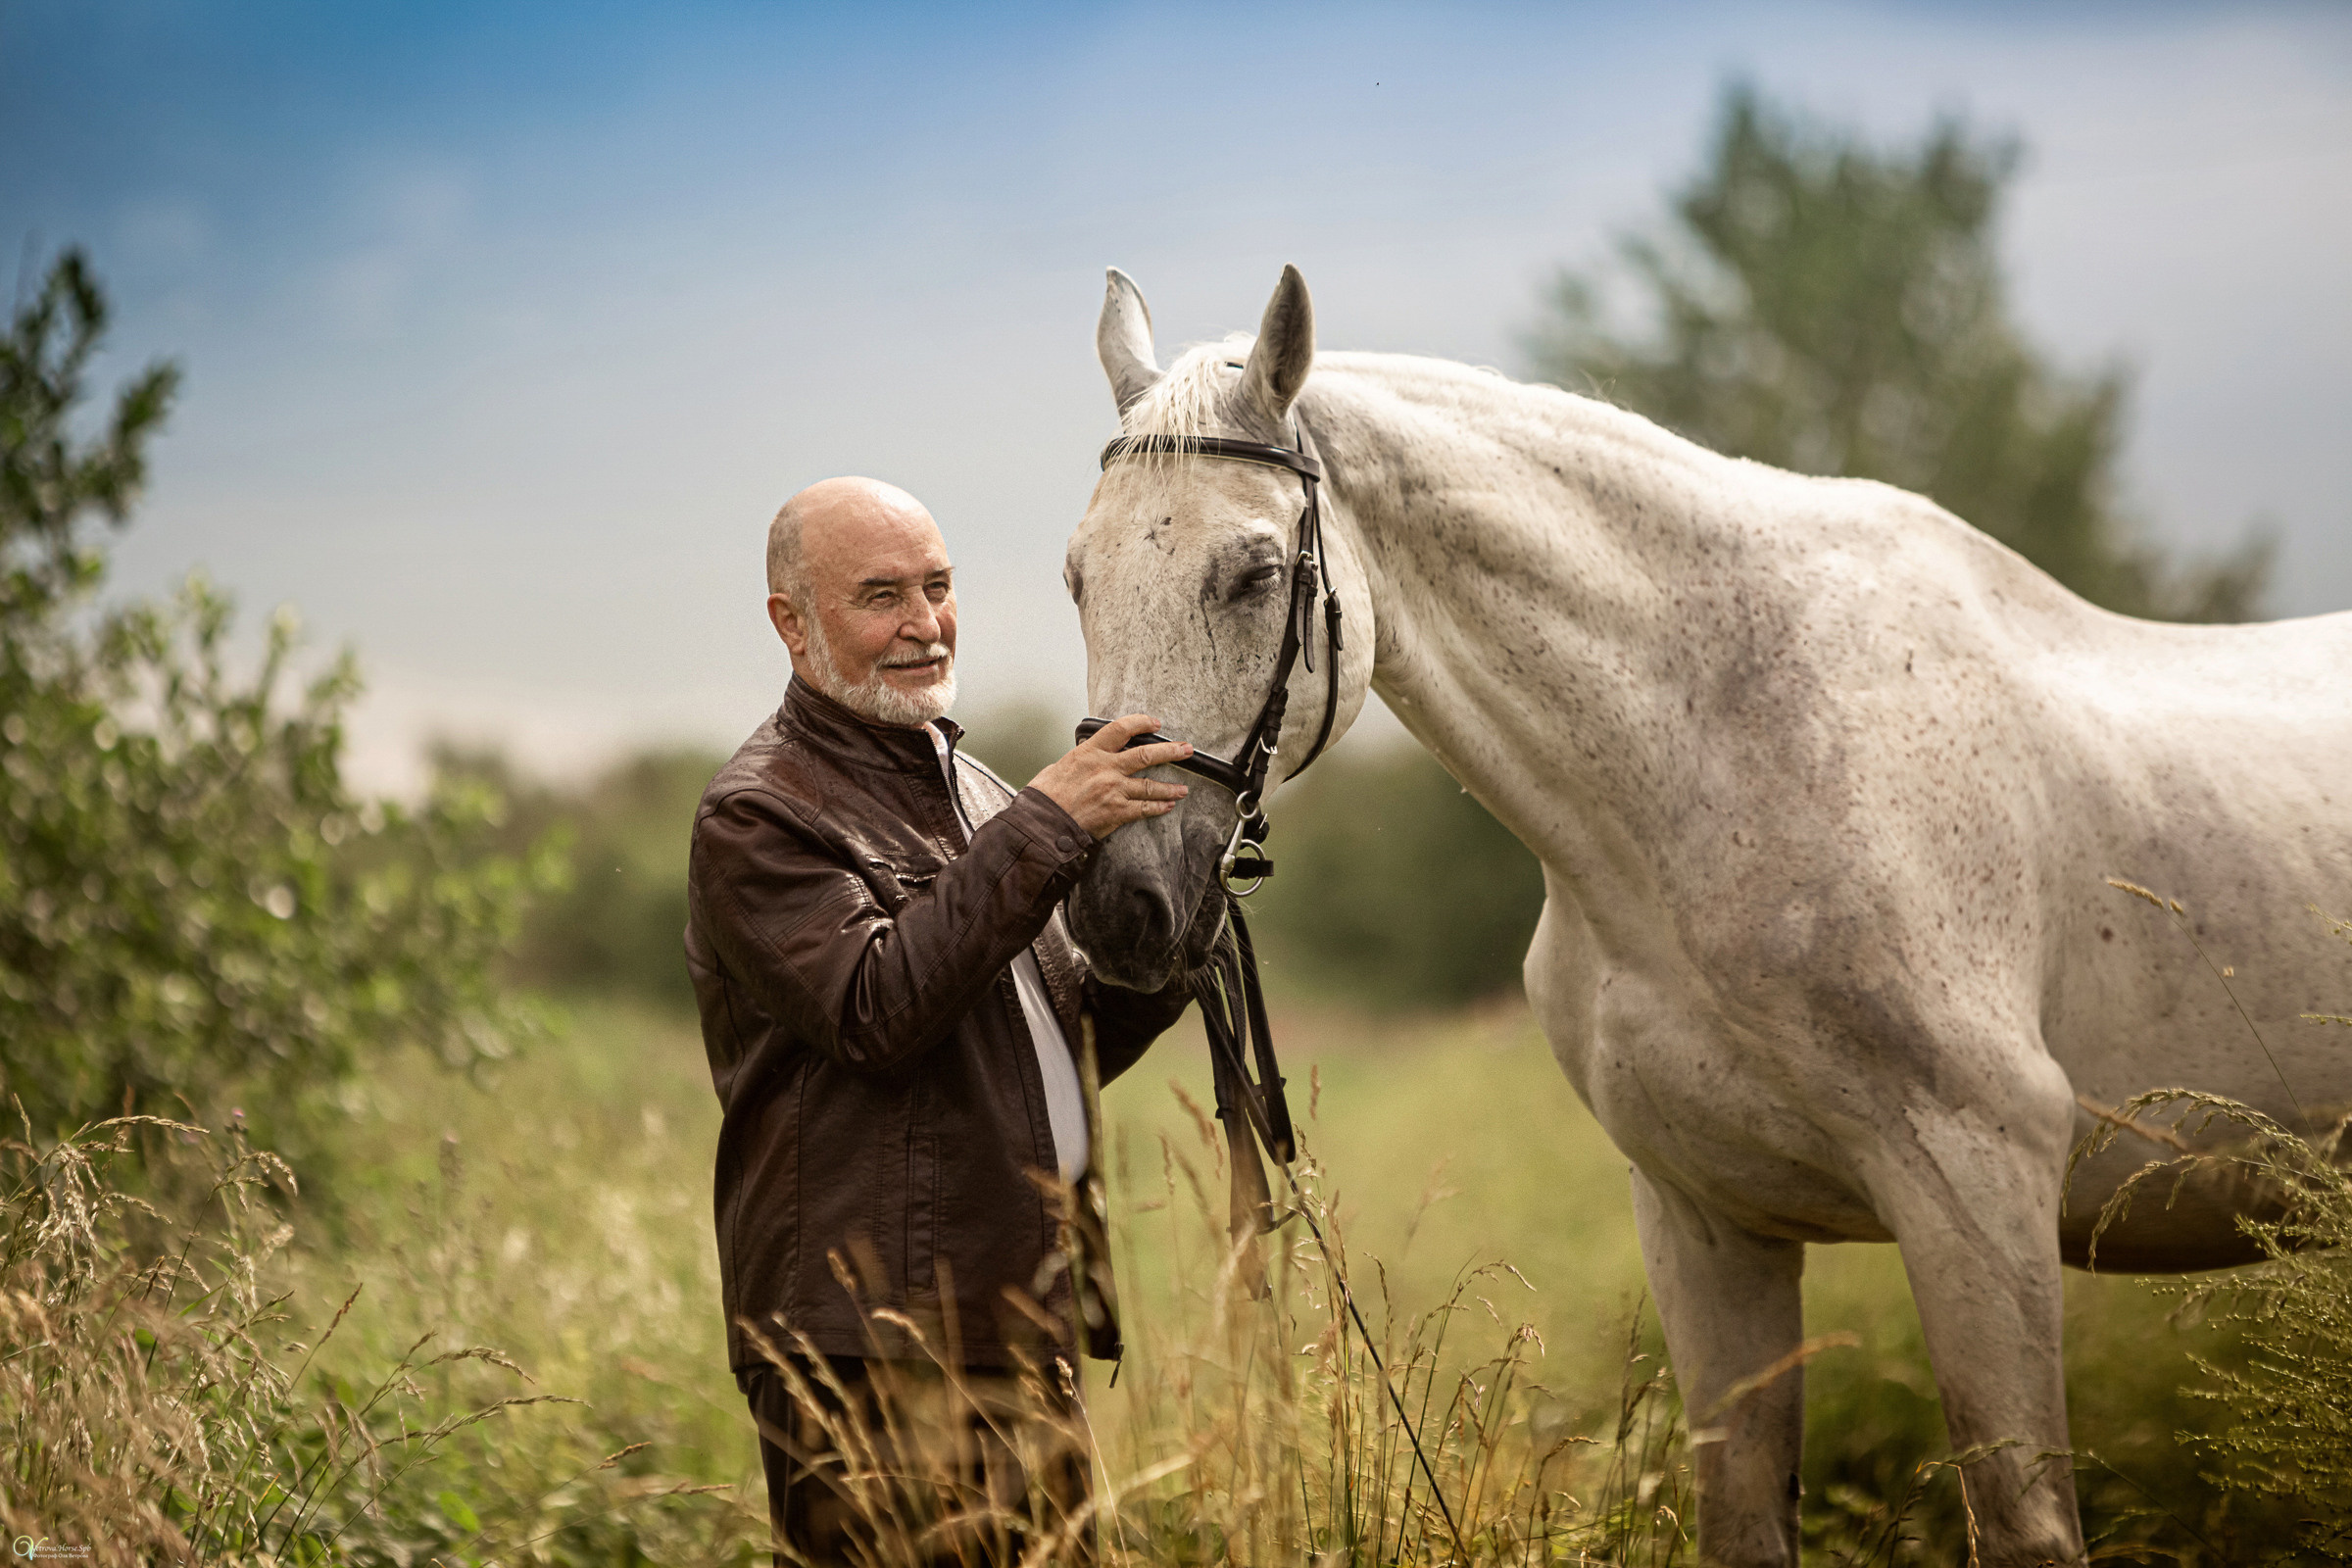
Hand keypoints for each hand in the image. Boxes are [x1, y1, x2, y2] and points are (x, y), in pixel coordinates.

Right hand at [1030, 714, 1193, 839]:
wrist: (1042, 822)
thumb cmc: (1045, 796)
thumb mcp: (1060, 767)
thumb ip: (1080, 761)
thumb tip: (1086, 760)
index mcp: (1090, 752)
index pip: (1121, 729)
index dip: (1142, 723)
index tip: (1155, 723)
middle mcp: (1106, 768)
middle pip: (1146, 755)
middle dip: (1170, 751)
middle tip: (1185, 749)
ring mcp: (1114, 790)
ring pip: (1150, 785)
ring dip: (1170, 787)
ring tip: (1183, 788)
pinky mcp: (1117, 812)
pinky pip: (1144, 809)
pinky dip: (1159, 807)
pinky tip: (1168, 805)